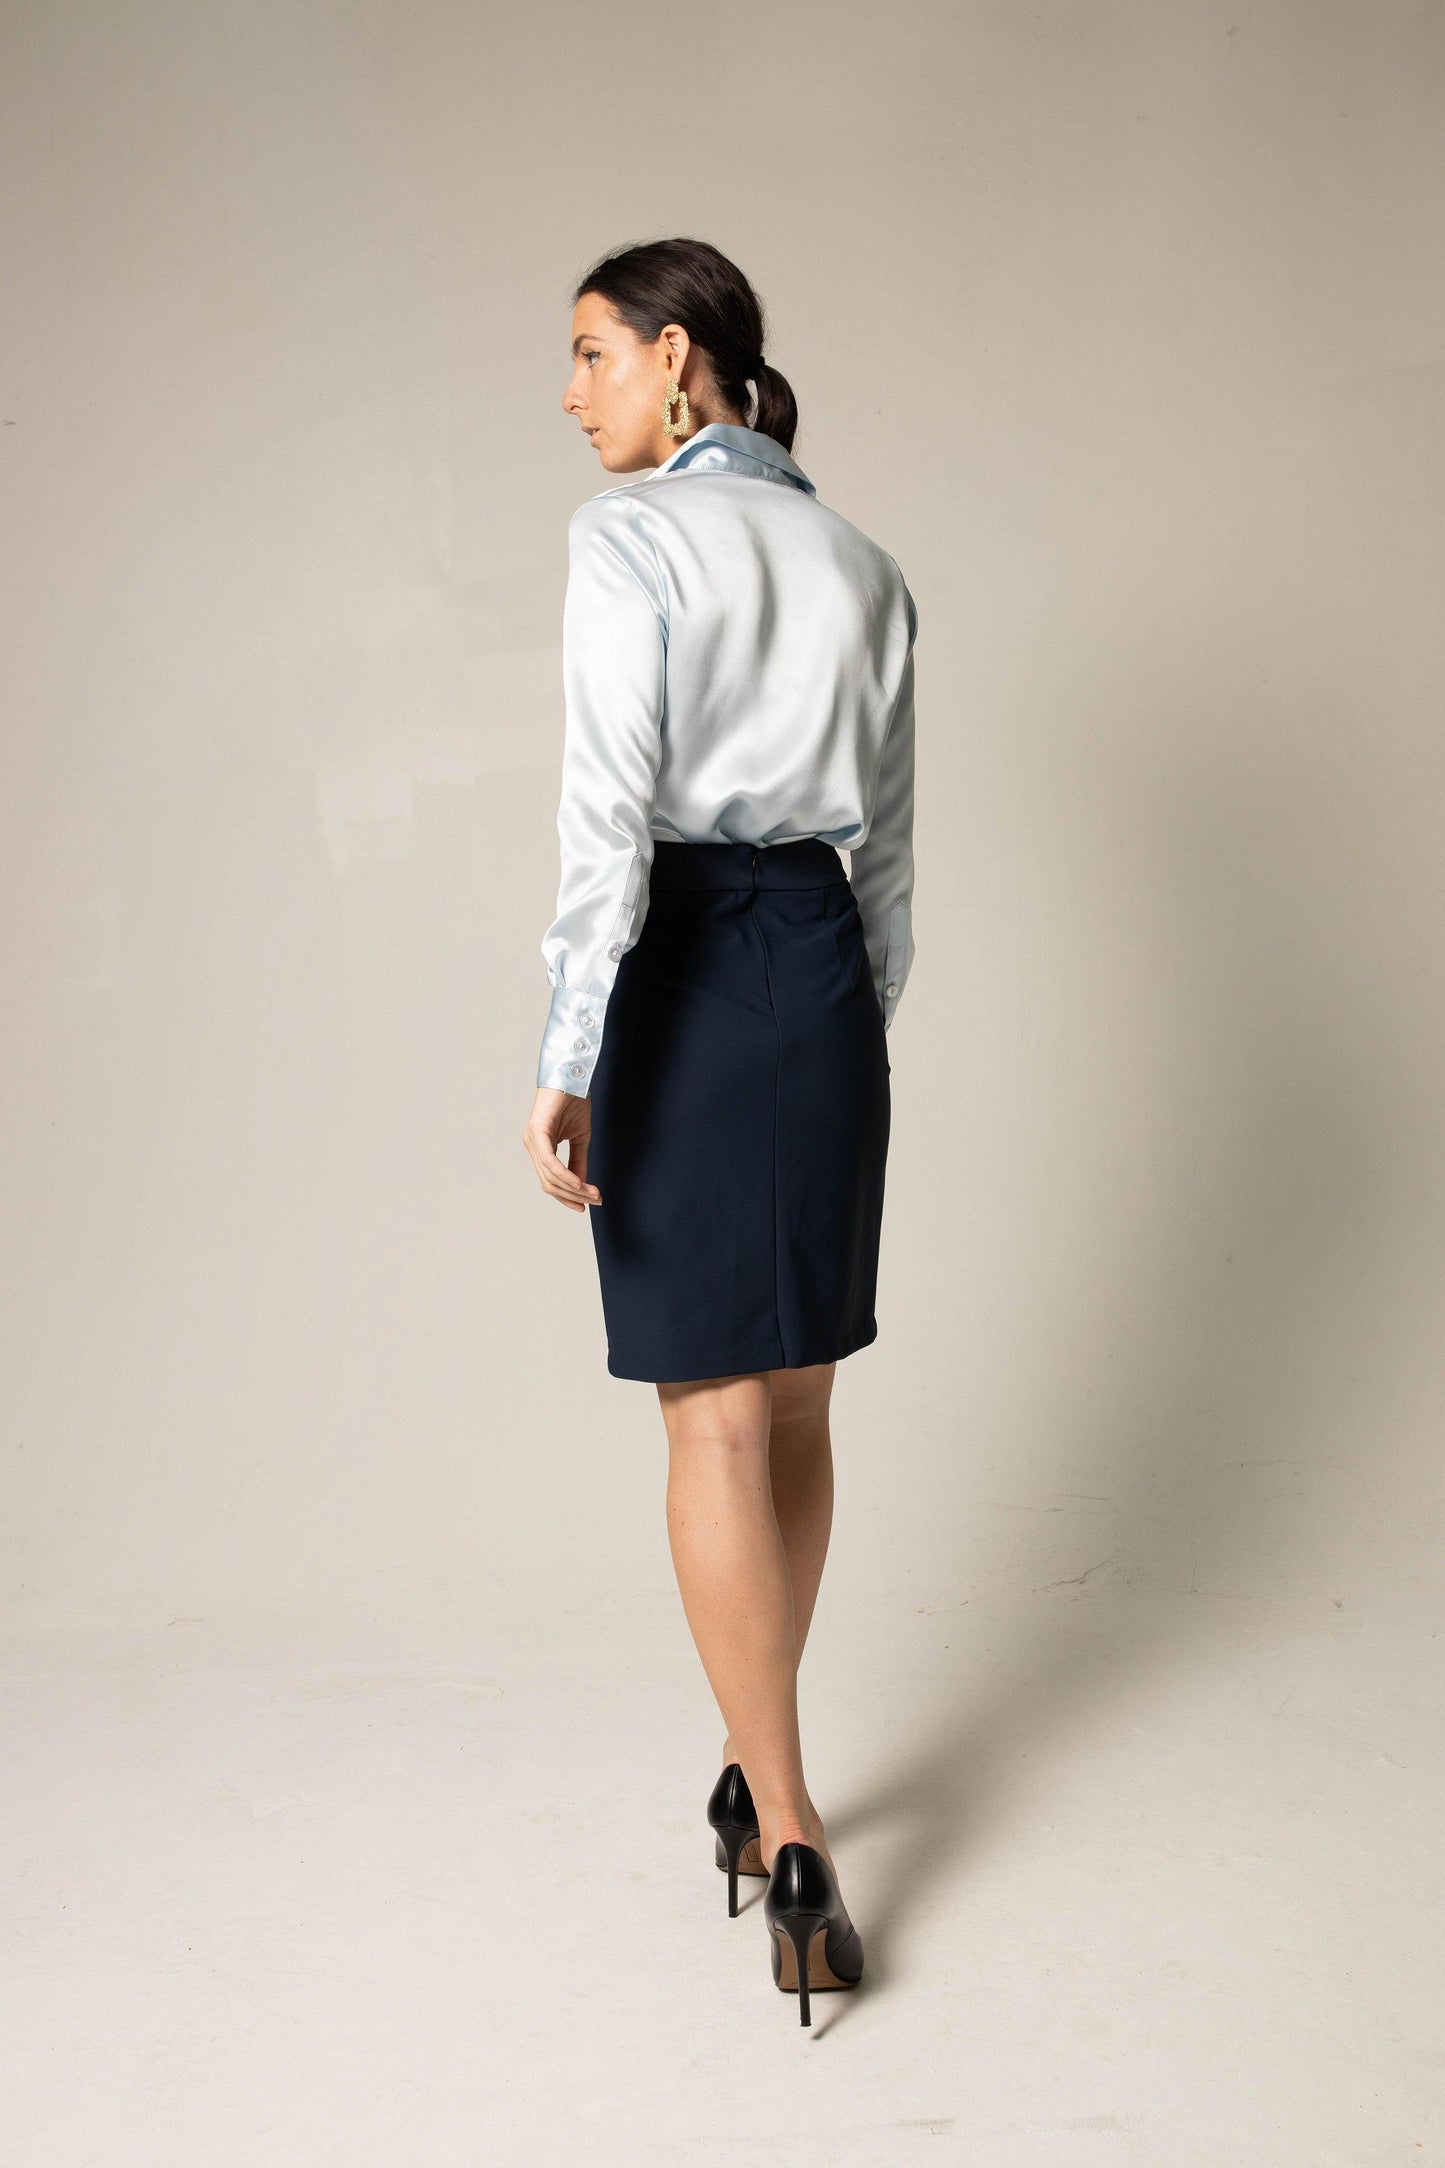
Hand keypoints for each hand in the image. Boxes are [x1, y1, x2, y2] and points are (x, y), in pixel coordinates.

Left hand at [523, 1086, 601, 1212]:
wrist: (572, 1075)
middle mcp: (532, 1145)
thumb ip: (577, 1162)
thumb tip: (581, 1185)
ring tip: (593, 1194)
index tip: (587, 1204)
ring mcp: (532, 1139)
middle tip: (595, 1201)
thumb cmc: (574, 1101)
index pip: (551, 1181)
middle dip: (573, 1196)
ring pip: (549, 1176)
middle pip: (549, 1184)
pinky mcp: (537, 1131)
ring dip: (573, 1189)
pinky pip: (550, 1161)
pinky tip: (579, 1183)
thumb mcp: (580, 1137)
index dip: (568, 1196)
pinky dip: (564, 1175)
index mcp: (540, 1147)